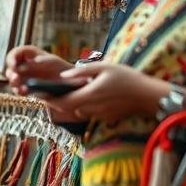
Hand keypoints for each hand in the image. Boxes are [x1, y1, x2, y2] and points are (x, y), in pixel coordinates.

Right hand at [6, 45, 73, 93]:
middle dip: (11, 73)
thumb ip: (44, 61)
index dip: (12, 58)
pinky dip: (20, 91)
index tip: (13, 65)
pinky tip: (25, 92)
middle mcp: (24, 66)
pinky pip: (18, 90)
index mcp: (30, 55)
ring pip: (12, 80)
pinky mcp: (27, 89)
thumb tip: (32, 62)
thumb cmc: (62, 69)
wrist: (71, 84)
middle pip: (11, 68)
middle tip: (15, 79)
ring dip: (14, 83)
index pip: (16, 53)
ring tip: (21, 87)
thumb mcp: (54, 62)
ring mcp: (25, 78)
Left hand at [47, 63, 170, 121]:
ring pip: (75, 112)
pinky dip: (81, 107)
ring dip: (68, 105)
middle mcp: (91, 108)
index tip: (37, 94)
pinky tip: (82, 98)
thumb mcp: (105, 67)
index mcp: (89, 95)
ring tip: (60, 94)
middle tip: (43, 93)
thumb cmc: (127, 78)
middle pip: (66, 109)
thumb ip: (82, 71)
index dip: (48, 100)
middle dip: (54, 102)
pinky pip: (87, 114)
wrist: (148, 96)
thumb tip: (63, 76)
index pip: (62, 102)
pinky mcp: (103, 118)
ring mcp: (97, 115)